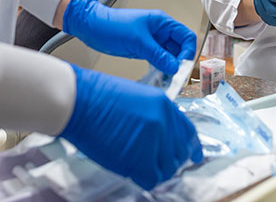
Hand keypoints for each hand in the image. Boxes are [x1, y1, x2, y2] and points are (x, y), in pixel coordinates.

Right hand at [60, 65, 202, 189]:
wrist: (79, 100)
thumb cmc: (98, 97)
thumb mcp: (137, 98)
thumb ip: (154, 116)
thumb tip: (159, 139)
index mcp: (164, 104)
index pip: (187, 131)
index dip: (192, 146)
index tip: (195, 156)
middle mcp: (164, 121)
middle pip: (179, 153)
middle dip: (169, 160)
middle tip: (155, 164)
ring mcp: (154, 139)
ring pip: (167, 168)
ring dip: (155, 169)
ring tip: (138, 164)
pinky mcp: (140, 157)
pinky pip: (151, 178)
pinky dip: (143, 177)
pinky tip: (132, 169)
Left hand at [63, 0, 195, 73]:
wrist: (91, 27)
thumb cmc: (112, 26)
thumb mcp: (138, 41)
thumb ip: (158, 54)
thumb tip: (174, 67)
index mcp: (162, 22)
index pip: (185, 36)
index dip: (188, 52)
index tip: (182, 67)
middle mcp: (160, 31)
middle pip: (179, 48)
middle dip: (179, 63)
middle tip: (175, 78)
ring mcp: (152, 41)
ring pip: (169, 56)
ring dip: (169, 68)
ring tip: (167, 81)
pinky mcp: (144, 50)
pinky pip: (158, 60)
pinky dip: (160, 69)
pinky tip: (158, 78)